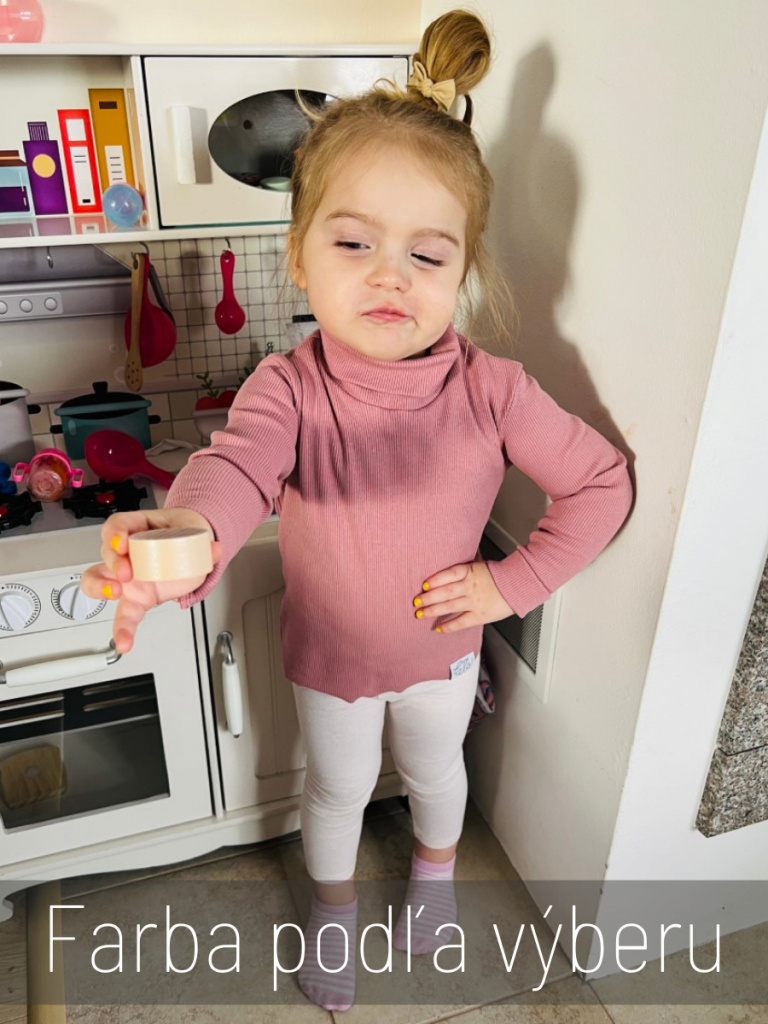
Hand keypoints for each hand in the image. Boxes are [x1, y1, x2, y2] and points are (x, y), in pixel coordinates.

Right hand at [80, 507, 222, 654]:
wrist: (191, 551)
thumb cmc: (183, 537)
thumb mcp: (194, 534)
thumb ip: (205, 544)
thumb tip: (215, 549)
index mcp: (139, 531)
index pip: (118, 526)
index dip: (115, 533)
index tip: (122, 542)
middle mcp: (128, 553)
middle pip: (106, 553)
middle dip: (113, 562)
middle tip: (126, 571)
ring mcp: (127, 577)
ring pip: (97, 580)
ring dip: (101, 588)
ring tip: (115, 593)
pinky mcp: (134, 598)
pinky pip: (122, 614)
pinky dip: (122, 629)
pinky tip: (123, 642)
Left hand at [414, 558, 513, 633]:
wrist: (519, 585)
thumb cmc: (500, 575)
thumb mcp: (480, 565)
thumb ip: (464, 569)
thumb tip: (447, 569)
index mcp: (470, 571)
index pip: (449, 574)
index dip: (434, 580)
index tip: (423, 585)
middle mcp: (470, 586)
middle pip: (445, 592)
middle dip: (428, 598)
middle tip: (415, 602)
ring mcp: (474, 601)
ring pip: (449, 606)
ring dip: (433, 611)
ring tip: (420, 614)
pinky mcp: (480, 614)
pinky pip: (461, 622)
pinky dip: (449, 626)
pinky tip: (438, 628)